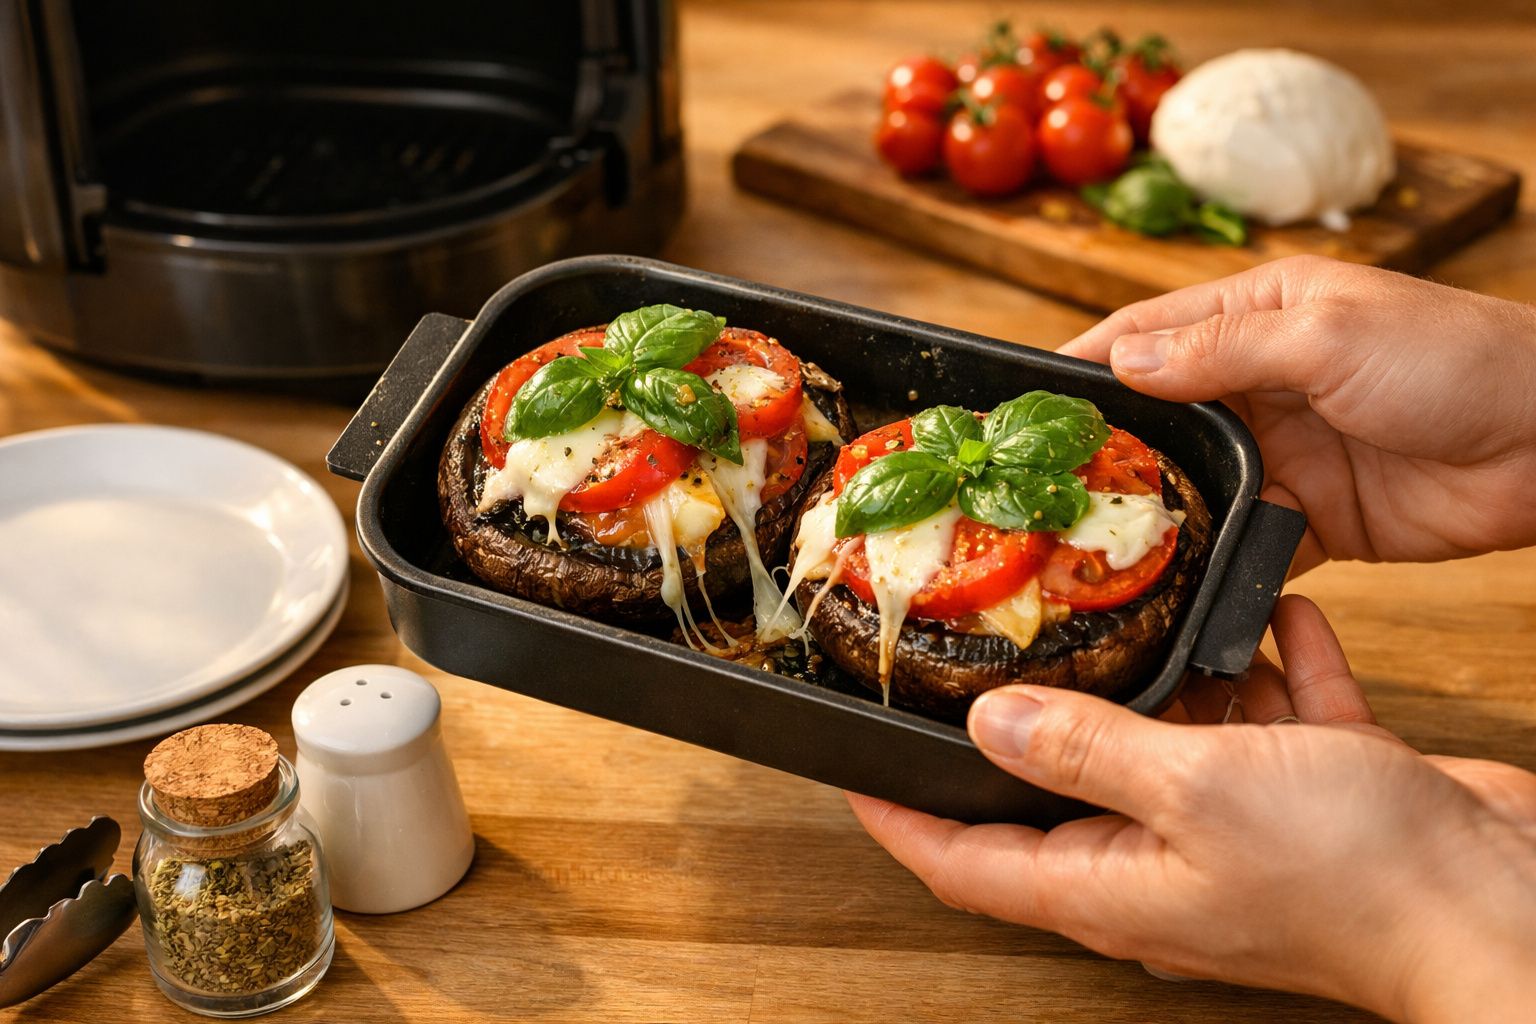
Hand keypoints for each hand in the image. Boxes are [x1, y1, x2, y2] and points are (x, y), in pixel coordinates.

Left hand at [848, 596, 1535, 1022]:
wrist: (1506, 905)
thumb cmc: (1357, 875)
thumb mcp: (1195, 789)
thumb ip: (1086, 750)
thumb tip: (988, 724)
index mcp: (1112, 886)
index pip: (966, 864)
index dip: (899, 819)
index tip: (853, 768)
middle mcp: (1162, 864)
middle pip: (1059, 790)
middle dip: (1028, 721)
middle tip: (989, 643)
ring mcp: (1237, 831)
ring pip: (1168, 743)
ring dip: (1162, 679)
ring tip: (1141, 601)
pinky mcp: (1309, 795)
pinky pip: (1268, 716)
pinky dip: (1265, 666)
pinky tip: (1270, 609)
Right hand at [1058, 256, 1535, 570]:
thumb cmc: (1456, 359)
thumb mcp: (1327, 334)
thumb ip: (1221, 351)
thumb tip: (1123, 366)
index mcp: (1259, 314)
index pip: (1146, 334)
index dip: (1085, 366)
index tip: (1025, 407)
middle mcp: (1261, 380)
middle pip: (1158, 414)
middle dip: (1105, 449)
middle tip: (1043, 490)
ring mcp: (1285, 451)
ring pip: (1192, 482)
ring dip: (1152, 508)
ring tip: (1090, 541)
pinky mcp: (1312, 514)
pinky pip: (1242, 537)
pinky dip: (1209, 557)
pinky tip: (1171, 577)